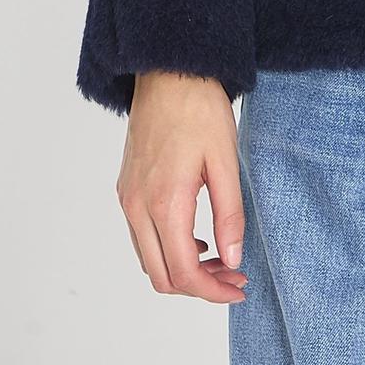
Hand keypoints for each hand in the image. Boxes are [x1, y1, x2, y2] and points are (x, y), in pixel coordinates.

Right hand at [116, 71, 247, 304]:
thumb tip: (233, 258)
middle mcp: (137, 207)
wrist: (169, 73)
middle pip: (161, 276)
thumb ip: (229, 214)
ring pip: (149, 260)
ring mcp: (127, 198)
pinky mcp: (126, 189)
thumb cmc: (199, 109)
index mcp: (164, 203)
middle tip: (234, 276)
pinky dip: (167, 248)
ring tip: (220, 257)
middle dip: (199, 286)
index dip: (213, 291)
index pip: (184, 273)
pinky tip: (196, 236)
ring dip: (182, 269)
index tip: (239, 287)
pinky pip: (141, 237)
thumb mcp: (226, 161)